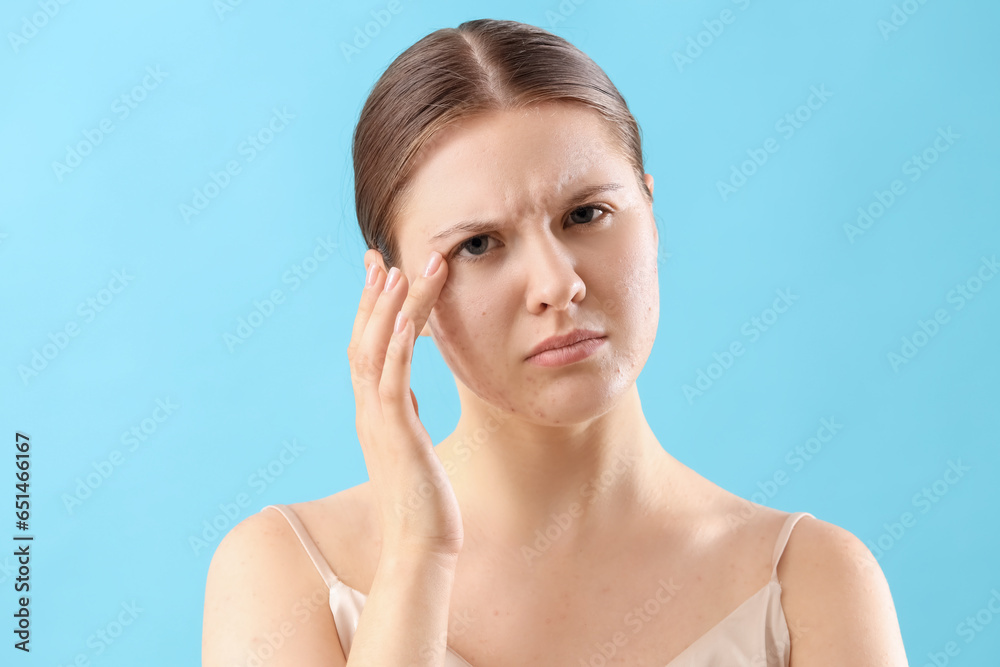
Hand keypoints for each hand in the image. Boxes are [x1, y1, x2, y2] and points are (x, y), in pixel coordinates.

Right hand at [347, 249, 462, 557]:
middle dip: (374, 296)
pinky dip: (400, 346)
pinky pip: (394, 382)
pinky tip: (410, 318)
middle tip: (382, 255)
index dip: (371, 307)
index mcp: (373, 411)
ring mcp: (378, 422)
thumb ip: (402, 416)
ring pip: (378, 352)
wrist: (419, 547)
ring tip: (400, 269)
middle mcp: (369, 411)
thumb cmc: (422, 501)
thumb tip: (404, 393)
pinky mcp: (397, 436)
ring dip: (388, 309)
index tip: (380, 270)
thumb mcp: (410, 446)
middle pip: (364, 340)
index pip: (368, 347)